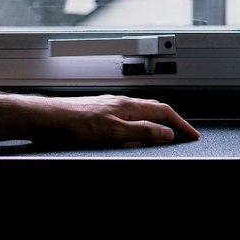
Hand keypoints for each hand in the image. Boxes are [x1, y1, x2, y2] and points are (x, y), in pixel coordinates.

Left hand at [32, 93, 198, 147]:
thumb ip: (142, 132)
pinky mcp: (99, 114)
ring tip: (166, 134)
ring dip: (157, 121)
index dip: (182, 124)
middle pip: (155, 109)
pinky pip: (128, 117)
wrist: (46, 118)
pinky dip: (141, 124)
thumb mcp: (113, 132)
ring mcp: (109, 107)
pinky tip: (135, 132)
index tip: (193, 136)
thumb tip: (167, 133)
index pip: (164, 112)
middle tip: (184, 136)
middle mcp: (121, 103)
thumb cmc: (74, 124)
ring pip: (141, 112)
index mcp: (128, 106)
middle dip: (173, 121)